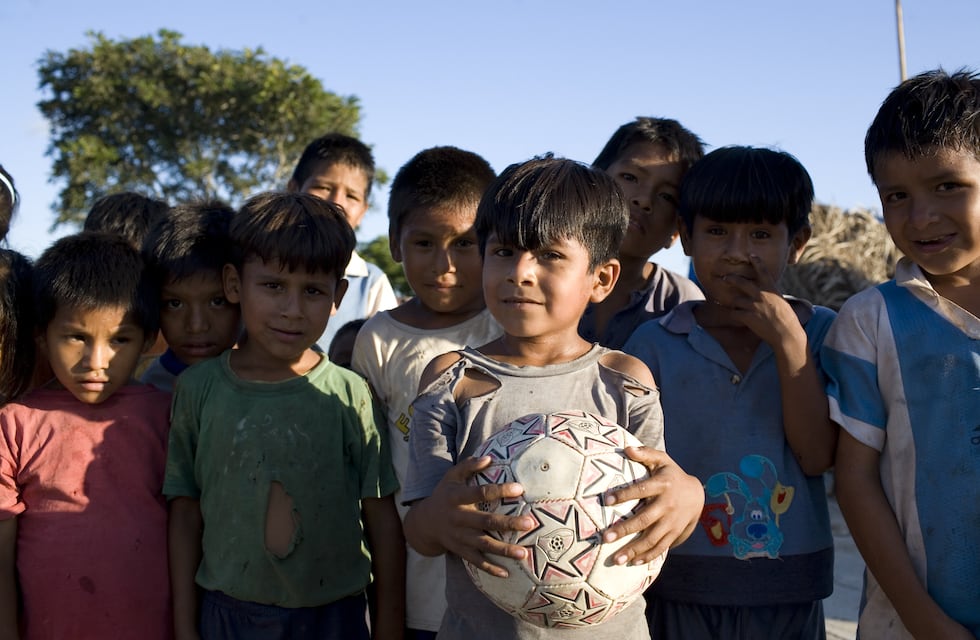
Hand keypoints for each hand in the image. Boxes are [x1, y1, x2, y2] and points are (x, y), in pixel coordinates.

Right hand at [424, 456, 534, 577]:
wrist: (423, 523)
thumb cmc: (443, 494)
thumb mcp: (451, 476)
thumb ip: (468, 465)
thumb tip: (489, 458)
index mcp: (456, 498)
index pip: (480, 493)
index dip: (500, 490)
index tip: (520, 488)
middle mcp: (458, 518)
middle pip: (486, 522)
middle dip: (508, 524)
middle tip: (530, 523)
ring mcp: (458, 537)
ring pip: (484, 545)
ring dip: (504, 550)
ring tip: (524, 554)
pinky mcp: (459, 550)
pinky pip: (476, 561)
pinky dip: (490, 568)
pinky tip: (506, 573)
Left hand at [601, 447, 703, 564]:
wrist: (697, 494)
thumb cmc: (670, 474)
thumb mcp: (662, 460)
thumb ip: (645, 453)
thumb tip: (627, 448)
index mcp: (662, 484)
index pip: (641, 489)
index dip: (624, 494)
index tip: (606, 500)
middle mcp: (668, 505)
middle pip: (645, 519)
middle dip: (625, 529)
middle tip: (605, 537)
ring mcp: (672, 522)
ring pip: (652, 538)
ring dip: (634, 549)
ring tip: (617, 559)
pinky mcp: (675, 533)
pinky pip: (661, 547)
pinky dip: (648, 556)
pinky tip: (633, 562)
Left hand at [721, 255, 802, 347]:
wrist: (786, 334)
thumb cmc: (787, 320)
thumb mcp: (780, 302)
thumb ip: (771, 295)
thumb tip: (763, 293)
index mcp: (771, 289)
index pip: (763, 271)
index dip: (757, 262)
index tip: (751, 255)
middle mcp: (761, 294)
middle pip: (742, 282)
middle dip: (731, 279)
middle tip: (725, 277)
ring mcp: (754, 305)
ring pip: (736, 300)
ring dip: (734, 304)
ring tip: (732, 306)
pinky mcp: (748, 316)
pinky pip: (734, 313)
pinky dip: (734, 315)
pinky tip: (734, 316)